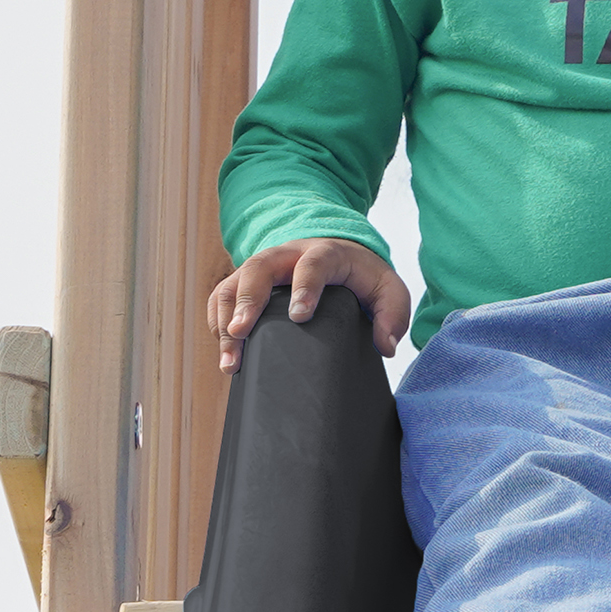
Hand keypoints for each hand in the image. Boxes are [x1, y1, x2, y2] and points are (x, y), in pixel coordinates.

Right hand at [207, 238, 412, 369]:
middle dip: (247, 301)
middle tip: (240, 333)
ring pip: (234, 283)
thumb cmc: (362, 275)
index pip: (312, 264)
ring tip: (229, 360)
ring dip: (225, 319)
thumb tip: (386, 347)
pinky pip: (223, 296)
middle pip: (259, 267)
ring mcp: (263, 266)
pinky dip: (217, 321)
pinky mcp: (246, 281)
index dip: (304, 287)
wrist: (338, 252)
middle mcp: (287, 254)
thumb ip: (393, 314)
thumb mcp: (388, 289)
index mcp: (325, 252)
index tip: (299, 316)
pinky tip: (224, 352)